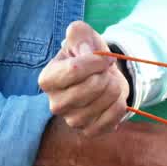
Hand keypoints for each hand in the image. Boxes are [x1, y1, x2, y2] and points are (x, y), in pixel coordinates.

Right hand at [38, 21, 128, 135]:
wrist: (100, 76)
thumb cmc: (87, 53)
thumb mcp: (81, 35)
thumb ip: (78, 34)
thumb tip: (86, 53)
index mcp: (47, 79)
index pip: (75, 70)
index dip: (97, 61)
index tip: (104, 58)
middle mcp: (55, 104)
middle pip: (93, 86)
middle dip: (107, 74)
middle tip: (105, 72)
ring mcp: (71, 120)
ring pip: (105, 100)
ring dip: (115, 87)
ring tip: (109, 84)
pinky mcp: (88, 132)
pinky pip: (112, 118)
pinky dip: (119, 105)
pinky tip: (113, 99)